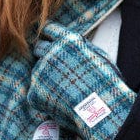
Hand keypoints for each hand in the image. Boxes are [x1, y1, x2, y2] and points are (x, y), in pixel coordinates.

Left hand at [28, 22, 135, 139]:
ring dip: (47, 78)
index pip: (49, 29)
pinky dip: (45, 97)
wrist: (101, 110)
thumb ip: (80, 46)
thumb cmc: (105, 83)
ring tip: (66, 91)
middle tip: (57, 68)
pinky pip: (36, 92)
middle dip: (45, 55)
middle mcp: (51, 52)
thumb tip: (70, 43)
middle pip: (39, 48)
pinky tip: (61, 103)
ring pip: (38, 71)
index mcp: (67, 40)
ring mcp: (40, 72)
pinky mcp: (34, 92)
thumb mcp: (98, 55)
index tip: (47, 38)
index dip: (48, 34)